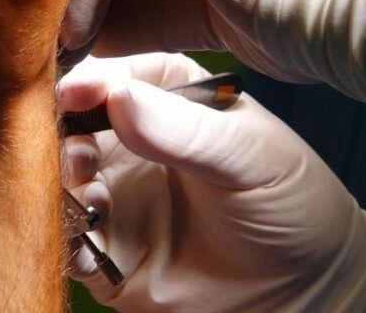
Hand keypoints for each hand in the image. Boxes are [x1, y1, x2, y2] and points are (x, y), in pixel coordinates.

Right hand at [60, 53, 365, 311]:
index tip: (74, 92)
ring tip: (93, 195)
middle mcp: (134, 141)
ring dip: (61, 181)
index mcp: (171, 99)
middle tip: (79, 151)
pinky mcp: (107, 247)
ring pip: (61, 176)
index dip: (92, 80)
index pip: (119, 74)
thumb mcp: (250, 156)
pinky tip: (88, 239)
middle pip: (75, 121)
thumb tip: (118, 96)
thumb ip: (185, 129)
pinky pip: (66, 235)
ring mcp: (117, 193)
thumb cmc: (292, 205)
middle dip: (64, 131)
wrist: (305, 292)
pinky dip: (64, 234)